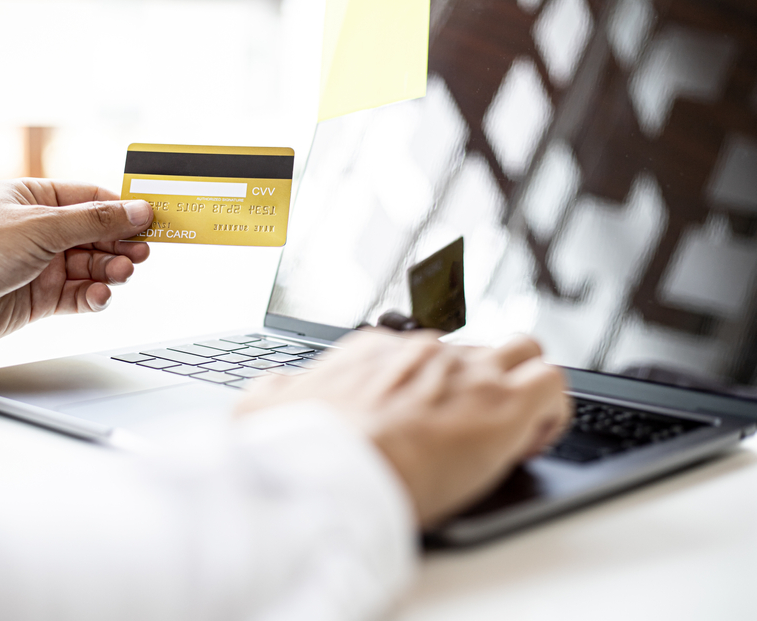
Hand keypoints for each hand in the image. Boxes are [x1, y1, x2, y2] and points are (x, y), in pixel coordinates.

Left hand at [0, 179, 153, 354]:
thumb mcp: (39, 227)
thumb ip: (94, 220)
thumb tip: (138, 209)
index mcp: (34, 198)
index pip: (91, 199)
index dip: (123, 210)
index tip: (153, 220)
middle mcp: (39, 230)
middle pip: (96, 234)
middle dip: (120, 243)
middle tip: (141, 253)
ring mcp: (40, 265)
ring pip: (92, 266)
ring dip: (110, 271)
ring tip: (120, 275)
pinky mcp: (39, 298)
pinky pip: (79, 294)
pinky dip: (94, 295)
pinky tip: (100, 295)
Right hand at [237, 330, 569, 527]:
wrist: (335, 471)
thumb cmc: (302, 447)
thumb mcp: (266, 408)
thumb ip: (276, 392)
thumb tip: (275, 389)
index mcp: (375, 352)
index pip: (421, 351)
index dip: (434, 387)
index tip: (430, 418)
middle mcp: (425, 352)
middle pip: (474, 349)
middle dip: (481, 382)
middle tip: (471, 425)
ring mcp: (467, 373)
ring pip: (523, 351)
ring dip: (523, 385)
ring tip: (512, 430)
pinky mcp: (505, 403)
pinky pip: (553, 384)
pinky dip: (552, 412)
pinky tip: (530, 441)